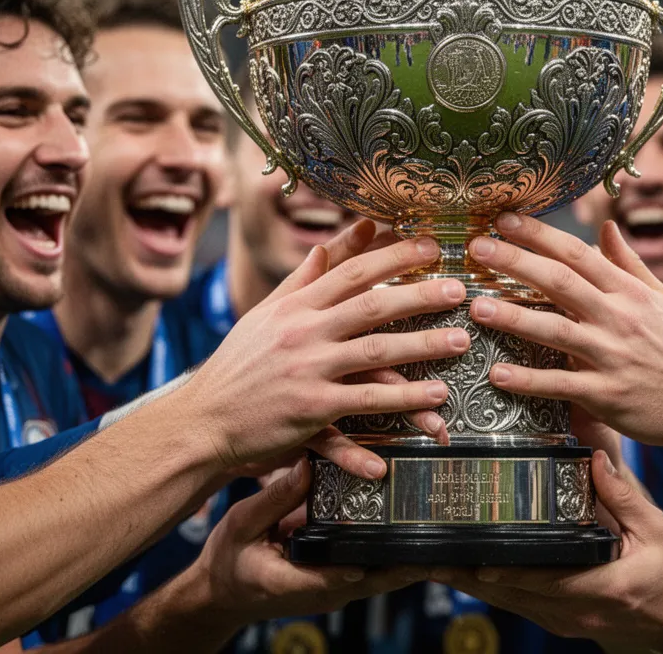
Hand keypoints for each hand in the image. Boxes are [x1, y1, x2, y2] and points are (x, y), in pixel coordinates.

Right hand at [185, 218, 469, 472]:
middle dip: (419, 295)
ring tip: (459, 341)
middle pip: (371, 306)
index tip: (431, 246)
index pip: (352, 272)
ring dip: (422, 346)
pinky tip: (434, 398)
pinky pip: (365, 403)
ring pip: (376, 353)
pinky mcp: (311, 410)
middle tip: (459, 289)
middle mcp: (303, 332)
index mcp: (295, 305)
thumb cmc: (239, 365)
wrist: (203, 419)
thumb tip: (331, 242)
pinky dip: (402, 401)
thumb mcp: (267, 314)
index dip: (393, 256)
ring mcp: (308, 370)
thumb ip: (304, 278)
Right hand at [197, 459, 424, 624]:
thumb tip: (306, 466)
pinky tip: (415, 530)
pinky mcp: (339, 580)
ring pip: (381, 578)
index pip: (339, 577)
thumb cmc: (228, 561)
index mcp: (293, 581)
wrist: (222, 591)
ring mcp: (333, 589)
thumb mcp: (241, 524)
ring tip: (440, 532)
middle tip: (440, 537)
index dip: (371, 564)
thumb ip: (274, 498)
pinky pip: (373, 570)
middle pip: (375, 580)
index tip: (397, 549)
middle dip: (408, 563)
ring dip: (408, 560)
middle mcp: (321, 590)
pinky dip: (395, 555)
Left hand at [431, 451, 662, 653]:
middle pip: (509, 594)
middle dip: (468, 574)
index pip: (540, 579)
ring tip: (434, 561)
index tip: (470, 556)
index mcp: (598, 586)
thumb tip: (596, 457)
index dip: (501, 569)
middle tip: (430, 554)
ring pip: (506, 602)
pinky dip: (490, 588)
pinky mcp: (558, 620)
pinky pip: (516, 605)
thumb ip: (623, 495)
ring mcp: (563, 620)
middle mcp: (573, 610)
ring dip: (471, 583)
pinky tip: (467, 572)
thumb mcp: (655, 530)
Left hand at [466, 213, 662, 448]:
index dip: (539, 235)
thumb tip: (605, 226)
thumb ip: (627, 263)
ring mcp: (611, 356)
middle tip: (477, 249)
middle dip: (516, 262)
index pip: (577, 254)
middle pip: (560, 283)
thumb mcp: (660, 298)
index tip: (504, 219)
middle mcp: (619, 318)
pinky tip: (498, 373)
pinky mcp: (606, 395)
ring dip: (515, 318)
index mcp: (628, 292)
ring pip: (556, 330)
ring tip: (478, 309)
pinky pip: (561, 384)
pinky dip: (529, 379)